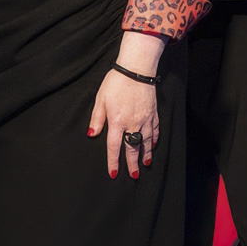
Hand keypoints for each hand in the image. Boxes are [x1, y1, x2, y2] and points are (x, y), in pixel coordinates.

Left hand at [87, 58, 159, 177]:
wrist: (136, 69)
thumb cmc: (115, 82)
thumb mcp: (100, 99)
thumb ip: (97, 119)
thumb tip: (91, 134)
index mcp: (116, 121)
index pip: (114, 146)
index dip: (113, 161)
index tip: (114, 173)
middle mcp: (132, 123)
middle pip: (132, 148)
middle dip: (132, 163)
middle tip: (134, 175)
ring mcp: (145, 119)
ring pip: (146, 142)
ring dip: (146, 154)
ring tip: (146, 164)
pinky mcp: (153, 113)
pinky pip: (155, 130)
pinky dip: (154, 140)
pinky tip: (153, 145)